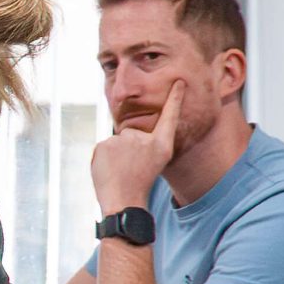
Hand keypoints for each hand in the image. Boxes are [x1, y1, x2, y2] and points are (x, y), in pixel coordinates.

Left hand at [91, 80, 182, 216]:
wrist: (123, 199)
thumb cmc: (140, 184)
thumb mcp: (155, 162)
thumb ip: (146, 143)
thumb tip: (130, 132)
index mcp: (161, 144)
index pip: (169, 117)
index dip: (175, 99)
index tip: (179, 83)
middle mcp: (144, 138)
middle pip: (132, 135)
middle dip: (128, 149)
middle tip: (131, 168)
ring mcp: (124, 140)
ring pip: (117, 142)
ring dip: (115, 155)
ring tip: (120, 171)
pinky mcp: (105, 143)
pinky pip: (104, 147)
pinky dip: (104, 158)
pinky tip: (110, 170)